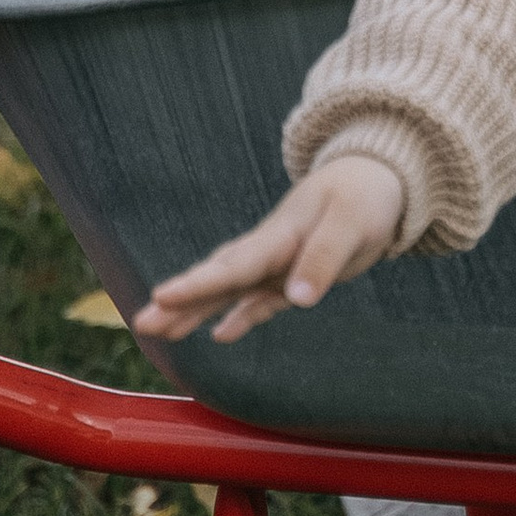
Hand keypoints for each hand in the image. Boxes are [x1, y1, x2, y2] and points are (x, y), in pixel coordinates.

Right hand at [135, 153, 407, 343]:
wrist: (374, 180)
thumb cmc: (363, 196)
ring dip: (195, 311)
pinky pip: (260, 302)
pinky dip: (240, 318)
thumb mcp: (351, 222)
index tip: (162, 296)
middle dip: (180, 302)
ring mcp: (277, 265)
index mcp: (278, 237)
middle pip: (218, 280)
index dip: (199, 284)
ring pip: (229, 292)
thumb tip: (296, 300)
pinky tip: (219, 335)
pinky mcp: (293, 277)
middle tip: (141, 323)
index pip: (233, 266)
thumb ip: (324, 258)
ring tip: (158, 331)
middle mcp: (269, 252)